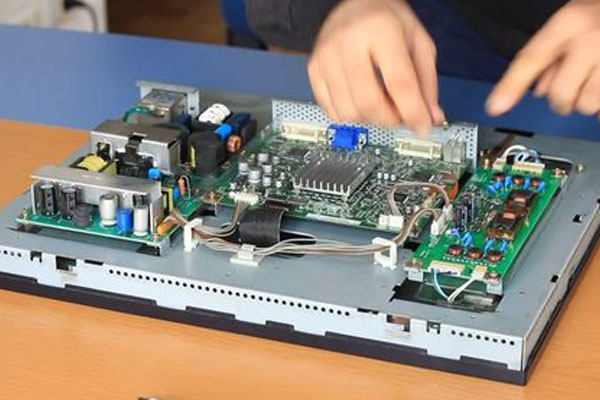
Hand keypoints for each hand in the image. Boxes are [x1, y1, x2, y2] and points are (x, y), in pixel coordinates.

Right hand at [308, 0, 444, 133]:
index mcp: (380, 30)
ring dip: (370, 119)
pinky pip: (331, 110)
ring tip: (381, 104)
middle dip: (390, 119)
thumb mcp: (419, 42)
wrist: (356, 2)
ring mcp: (326, 57)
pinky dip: (350, 115)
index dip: (413, 112)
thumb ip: (426, 82)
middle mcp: (348, 42)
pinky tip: (360, 101)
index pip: (399, 82)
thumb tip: (430, 117)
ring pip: (349, 112)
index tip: (422, 127)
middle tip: (401, 115)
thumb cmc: (388, 20)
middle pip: (369, 103)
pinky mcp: (314, 69)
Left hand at [487, 0, 599, 116]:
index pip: (531, 58)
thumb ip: (549, 55)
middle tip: (572, 85)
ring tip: (595, 80)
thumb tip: (540, 92)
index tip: (494, 107)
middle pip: (559, 96)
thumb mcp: (571, 24)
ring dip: (587, 102)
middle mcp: (591, 39)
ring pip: (587, 105)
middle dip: (562, 99)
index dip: (511, 85)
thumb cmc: (599, 17)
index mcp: (570, 22)